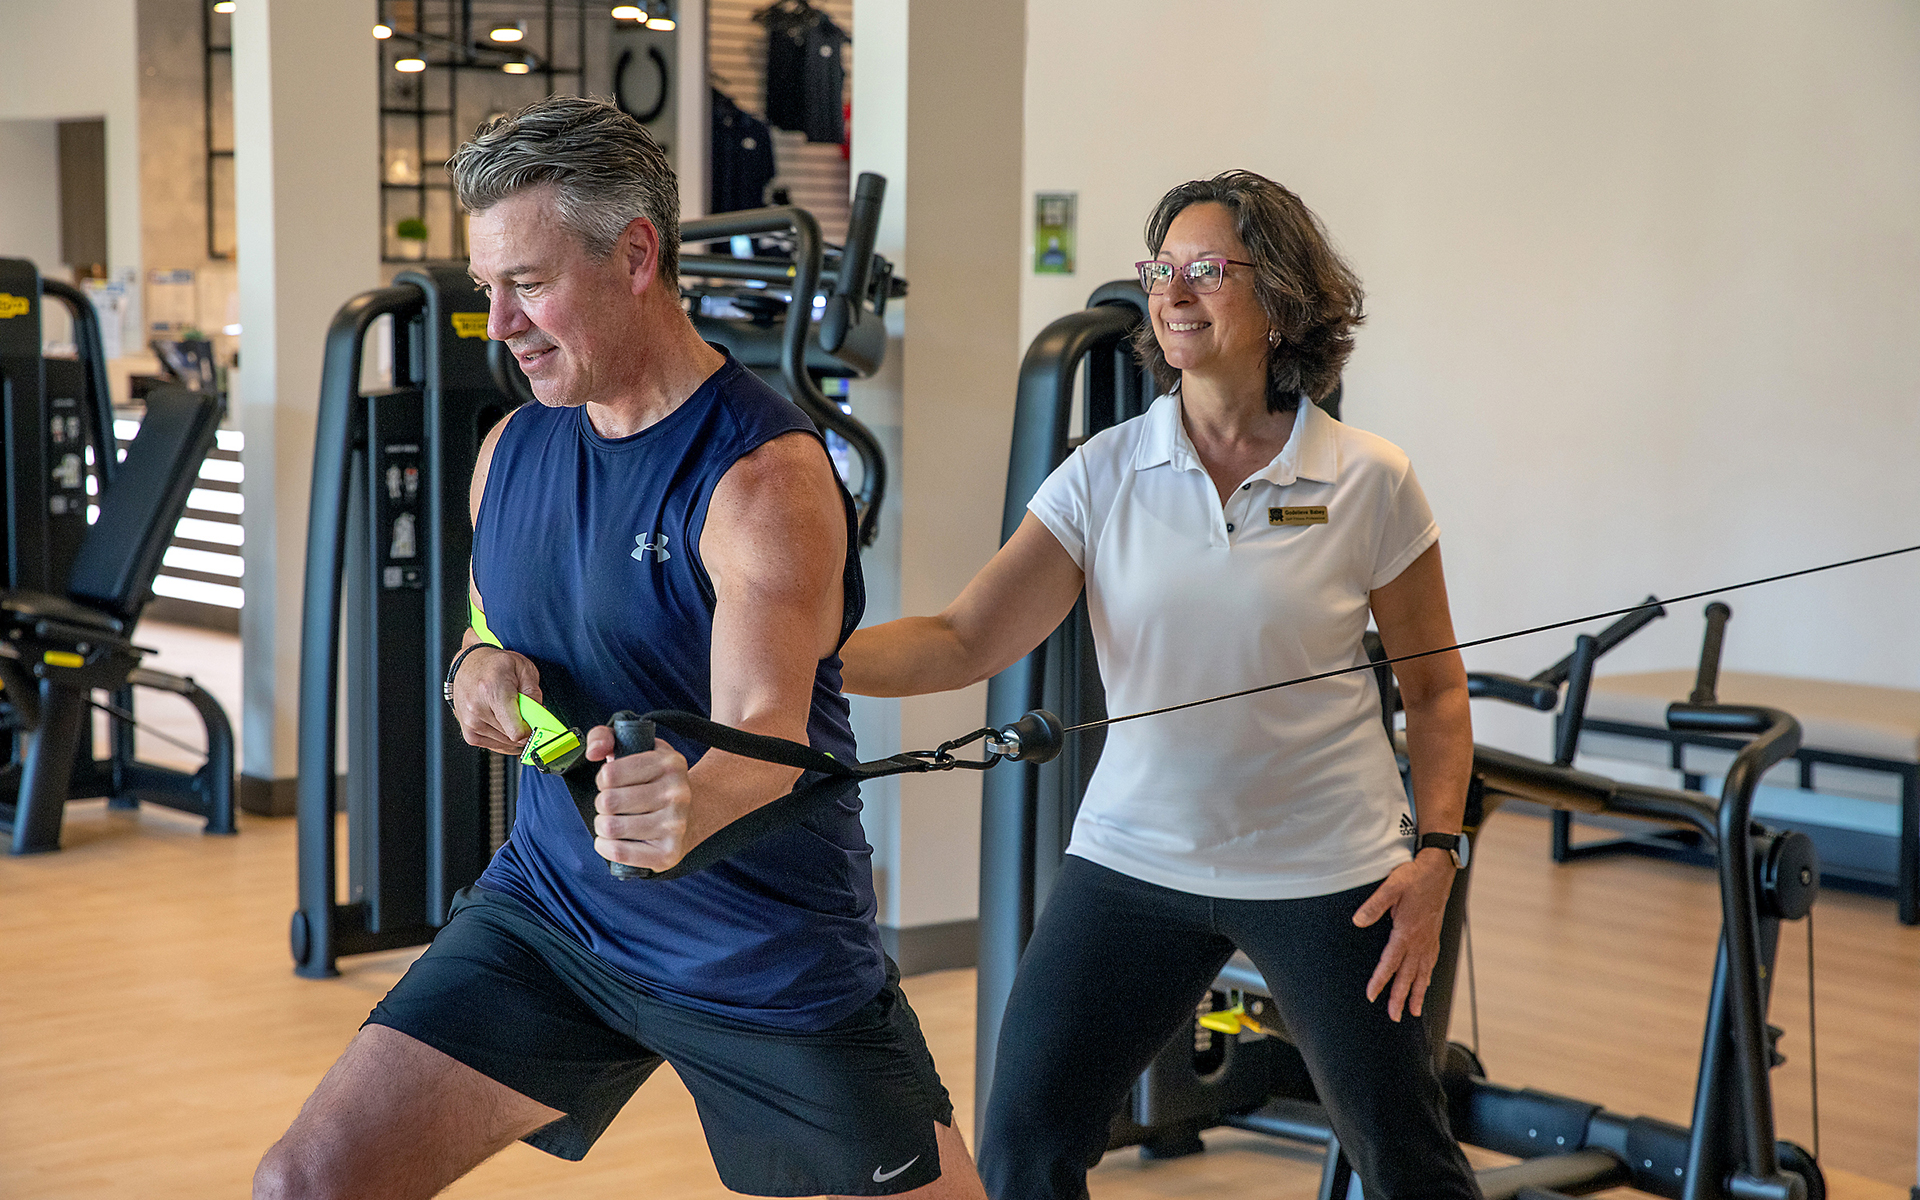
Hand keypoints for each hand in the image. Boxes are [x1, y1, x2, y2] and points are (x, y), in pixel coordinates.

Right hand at [451, 646, 544, 754]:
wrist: (469, 663)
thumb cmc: (496, 665)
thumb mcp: (524, 669)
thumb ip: (534, 694)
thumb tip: (539, 718)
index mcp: (492, 691)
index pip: (516, 731)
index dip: (531, 729)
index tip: (536, 722)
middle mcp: (477, 709)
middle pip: (513, 738)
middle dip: (524, 728)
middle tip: (523, 711)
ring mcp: (470, 723)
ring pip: (505, 743)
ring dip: (514, 733)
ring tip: (510, 712)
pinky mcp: (469, 733)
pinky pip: (495, 746)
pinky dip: (505, 739)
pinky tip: (506, 724)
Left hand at [582, 724, 692, 871]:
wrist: (693, 814)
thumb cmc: (654, 782)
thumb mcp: (636, 748)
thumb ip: (605, 737)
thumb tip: (594, 752)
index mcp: (670, 763)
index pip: (610, 774)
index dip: (603, 779)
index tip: (612, 782)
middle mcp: (677, 793)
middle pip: (609, 802)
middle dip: (602, 804)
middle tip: (613, 804)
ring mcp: (675, 825)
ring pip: (611, 828)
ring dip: (603, 825)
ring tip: (614, 820)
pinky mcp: (668, 853)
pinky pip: (619, 853)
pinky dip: (605, 847)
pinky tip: (613, 840)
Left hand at [1352, 850, 1455, 1021]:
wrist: (1439, 869)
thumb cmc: (1415, 877)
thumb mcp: (1391, 886)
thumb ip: (1374, 905)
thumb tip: (1358, 921)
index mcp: (1406, 932)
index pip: (1390, 963)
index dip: (1380, 981)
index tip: (1372, 997)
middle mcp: (1419, 940)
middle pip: (1408, 975)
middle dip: (1401, 998)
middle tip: (1395, 1017)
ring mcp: (1429, 939)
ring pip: (1422, 973)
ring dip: (1418, 993)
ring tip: (1415, 1011)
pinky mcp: (1434, 935)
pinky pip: (1431, 962)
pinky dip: (1427, 976)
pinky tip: (1425, 982)